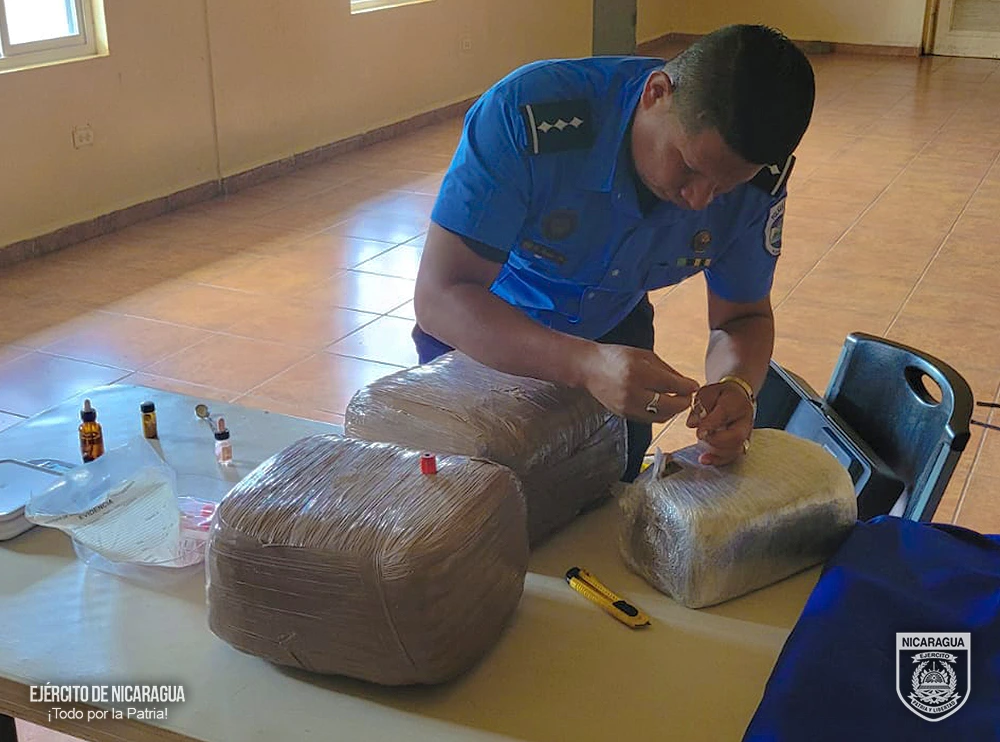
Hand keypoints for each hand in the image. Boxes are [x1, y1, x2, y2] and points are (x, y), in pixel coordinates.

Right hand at [579, 344, 698, 421]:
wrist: (589, 368)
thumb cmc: (617, 357)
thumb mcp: (644, 356)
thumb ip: (667, 370)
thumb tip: (687, 384)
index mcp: (639, 373)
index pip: (672, 386)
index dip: (687, 387)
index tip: (694, 386)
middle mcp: (633, 393)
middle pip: (669, 406)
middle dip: (684, 402)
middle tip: (688, 396)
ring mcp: (628, 407)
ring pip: (661, 417)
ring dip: (673, 410)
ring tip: (675, 400)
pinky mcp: (624, 415)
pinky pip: (649, 419)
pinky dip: (660, 414)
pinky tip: (662, 405)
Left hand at [685, 380, 754, 465]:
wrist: (737, 397)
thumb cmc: (721, 395)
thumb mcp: (707, 393)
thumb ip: (699, 406)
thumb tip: (692, 423)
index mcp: (736, 403)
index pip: (725, 415)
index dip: (711, 425)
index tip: (699, 433)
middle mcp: (745, 420)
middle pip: (736, 436)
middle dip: (716, 440)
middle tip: (702, 437)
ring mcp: (746, 434)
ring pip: (736, 449)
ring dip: (716, 452)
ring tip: (703, 449)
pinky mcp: (742, 443)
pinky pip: (733, 456)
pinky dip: (718, 460)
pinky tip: (706, 459)